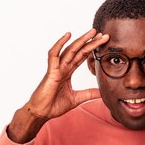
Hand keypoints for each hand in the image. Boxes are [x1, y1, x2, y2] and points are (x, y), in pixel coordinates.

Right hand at [7, 28, 108, 142]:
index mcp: (68, 72)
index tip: (102, 42)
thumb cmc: (54, 105)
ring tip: (92, 32)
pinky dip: (60, 44)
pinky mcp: (51, 71)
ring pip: (70, 50)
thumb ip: (88, 93)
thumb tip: (102, 92)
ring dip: (81, 40)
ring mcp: (56, 68)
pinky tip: (68, 35)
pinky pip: (54, 54)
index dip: (92, 49)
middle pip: (78, 50)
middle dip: (90, 41)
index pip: (82, 57)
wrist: (41, 113)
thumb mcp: (76, 98)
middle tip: (102, 34)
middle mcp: (63, 67)